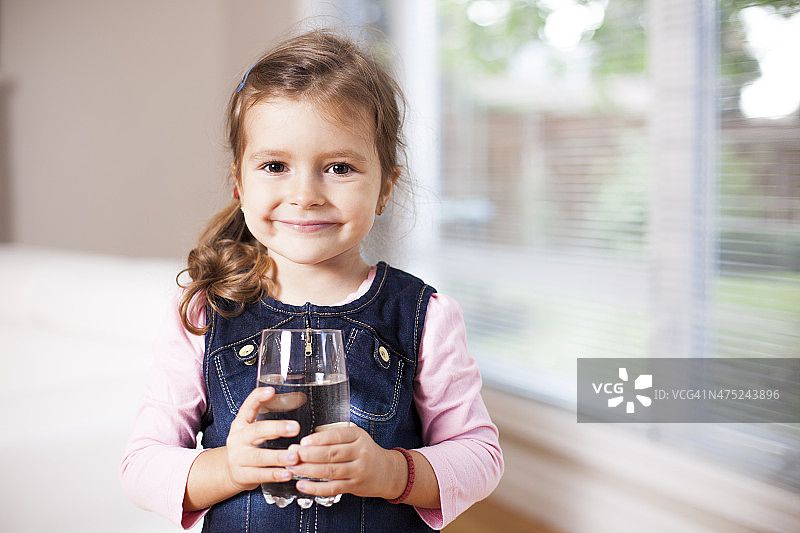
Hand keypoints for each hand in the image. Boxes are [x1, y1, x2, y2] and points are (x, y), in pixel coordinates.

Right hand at [223, 386, 301, 491]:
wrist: (230, 471)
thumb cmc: (249, 445)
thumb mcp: (254, 429)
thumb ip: (271, 417)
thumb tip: (300, 399)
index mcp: (241, 423)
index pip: (247, 407)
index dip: (258, 397)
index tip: (271, 391)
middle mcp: (238, 438)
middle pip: (256, 431)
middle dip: (276, 428)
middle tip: (295, 427)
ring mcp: (238, 458)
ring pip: (259, 457)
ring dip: (278, 457)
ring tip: (295, 456)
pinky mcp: (242, 475)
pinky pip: (260, 475)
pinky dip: (275, 475)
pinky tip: (288, 474)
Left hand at [287, 425, 406, 499]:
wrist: (387, 472)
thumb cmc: (365, 452)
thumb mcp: (355, 437)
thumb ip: (335, 437)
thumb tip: (306, 442)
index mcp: (358, 436)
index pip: (336, 436)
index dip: (318, 439)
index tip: (302, 442)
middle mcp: (360, 452)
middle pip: (331, 454)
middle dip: (308, 454)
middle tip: (292, 454)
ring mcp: (358, 470)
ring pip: (330, 471)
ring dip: (308, 470)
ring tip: (292, 468)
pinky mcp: (355, 486)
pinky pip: (332, 488)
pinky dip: (315, 488)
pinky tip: (302, 485)